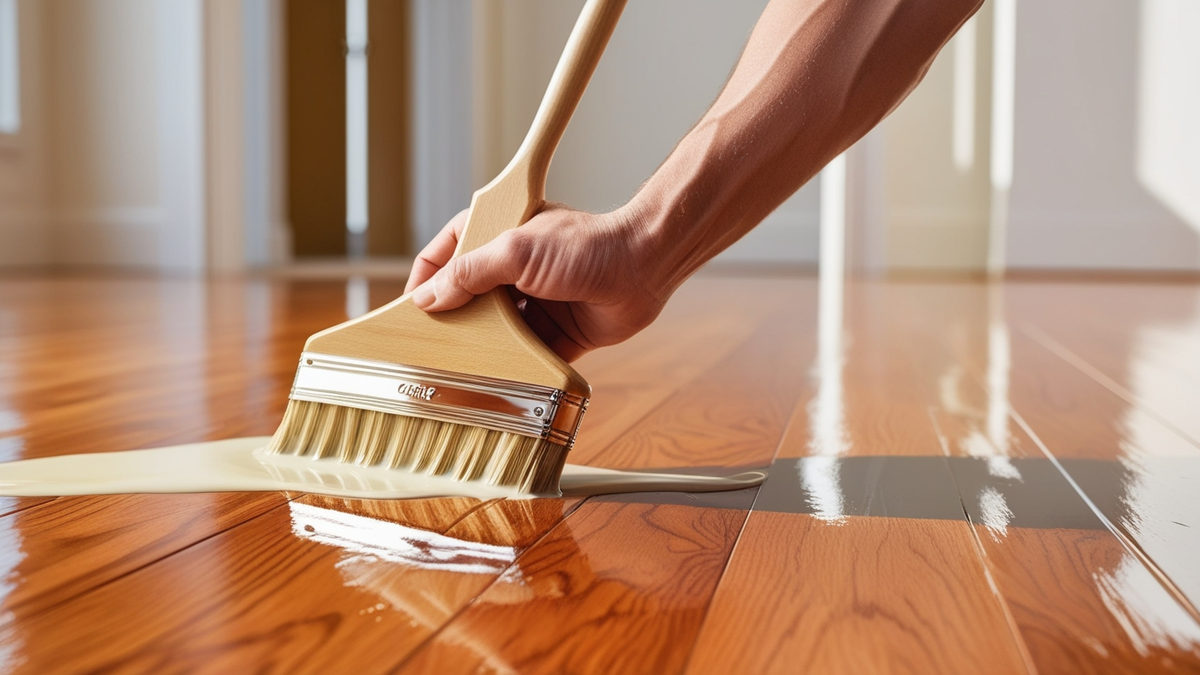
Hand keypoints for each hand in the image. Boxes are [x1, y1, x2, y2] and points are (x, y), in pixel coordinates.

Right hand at [404, 204, 667, 361]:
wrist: (643, 268)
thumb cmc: (586, 246)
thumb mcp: (517, 251)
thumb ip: (469, 273)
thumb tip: (428, 298)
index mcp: (499, 237)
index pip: (446, 255)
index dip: (425, 282)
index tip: (408, 313)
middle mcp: (514, 269)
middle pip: (467, 299)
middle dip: (450, 323)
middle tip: (428, 348)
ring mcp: (535, 301)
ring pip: (496, 331)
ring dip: (482, 348)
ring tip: (461, 368)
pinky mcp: (557, 332)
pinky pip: (527, 354)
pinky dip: (515, 367)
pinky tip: (500, 380)